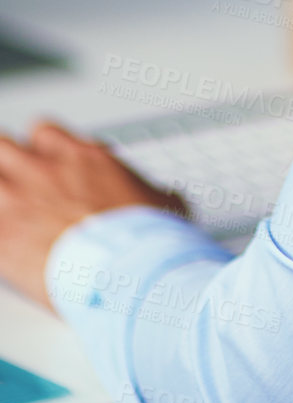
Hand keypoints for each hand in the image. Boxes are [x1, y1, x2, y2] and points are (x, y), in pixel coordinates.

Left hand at [0, 120, 189, 308]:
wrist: (127, 269)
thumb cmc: (144, 237)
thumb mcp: (161, 204)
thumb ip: (148, 193)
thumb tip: (165, 199)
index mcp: (80, 156)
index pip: (44, 133)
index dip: (43, 151)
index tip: (48, 168)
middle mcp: (44, 169)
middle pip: (4, 146)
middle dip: (7, 163)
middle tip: (17, 186)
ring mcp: (17, 200)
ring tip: (9, 210)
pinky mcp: (2, 235)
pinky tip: (4, 245)